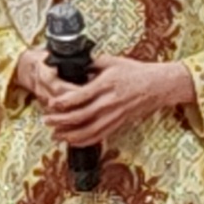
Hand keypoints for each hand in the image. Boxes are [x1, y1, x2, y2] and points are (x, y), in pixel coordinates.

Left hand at [34, 53, 194, 150]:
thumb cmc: (135, 72)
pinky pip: (100, 135)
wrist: (157, 86)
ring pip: (89, 131)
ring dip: (70, 135)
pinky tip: (73, 141)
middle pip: (80, 116)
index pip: (79, 97)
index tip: (50, 104)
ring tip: (55, 135)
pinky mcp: (119, 123)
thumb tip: (73, 64)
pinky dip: (85, 141)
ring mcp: (114, 116)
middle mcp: (109, 103)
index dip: (62, 103)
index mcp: (105, 86)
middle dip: (60, 121)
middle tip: (46, 121)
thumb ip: (91, 64)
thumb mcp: (112, 62)